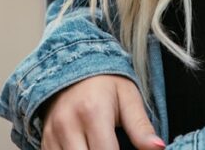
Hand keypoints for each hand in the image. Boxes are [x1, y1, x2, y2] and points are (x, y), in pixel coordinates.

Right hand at [40, 74, 164, 149]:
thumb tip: (159, 148)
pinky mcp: (45, 141)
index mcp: (92, 112)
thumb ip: (141, 126)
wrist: (73, 62)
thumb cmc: (106, 82)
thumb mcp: (128, 97)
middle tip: (114, 147)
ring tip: (102, 146)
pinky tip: (88, 148)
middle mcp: (67, 125)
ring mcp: (52, 134)